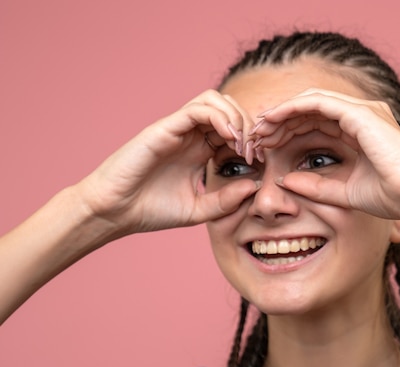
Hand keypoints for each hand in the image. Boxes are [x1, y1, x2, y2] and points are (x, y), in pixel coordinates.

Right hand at [74, 90, 259, 235]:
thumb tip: (255, 186)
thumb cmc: (151, 211)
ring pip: (215, 100)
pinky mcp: (165, 128)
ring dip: (236, 118)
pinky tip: (229, 140)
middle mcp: (191, 135)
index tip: (262, 162)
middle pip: (229, 108)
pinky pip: (198, 108)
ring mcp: (178, 129)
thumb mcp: (199, 210)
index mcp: (200, 150)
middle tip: (256, 153)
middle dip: (249, 127)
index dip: (253, 140)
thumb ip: (227, 200)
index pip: (234, 129)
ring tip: (242, 146)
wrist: (115, 212)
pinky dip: (220, 117)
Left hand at [251, 89, 399, 221]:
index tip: (265, 147)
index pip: (314, 123)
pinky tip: (273, 119)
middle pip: (309, 110)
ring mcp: (361, 111)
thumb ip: (315, 185)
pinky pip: (317, 103)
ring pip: (310, 102)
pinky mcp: (359, 113)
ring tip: (259, 128)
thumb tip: (285, 180)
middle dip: (280, 121)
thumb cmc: (389, 196)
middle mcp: (360, 115)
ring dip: (282, 113)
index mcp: (358, 131)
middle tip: (255, 136)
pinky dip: (292, 108)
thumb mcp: (343, 191)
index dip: (287, 132)